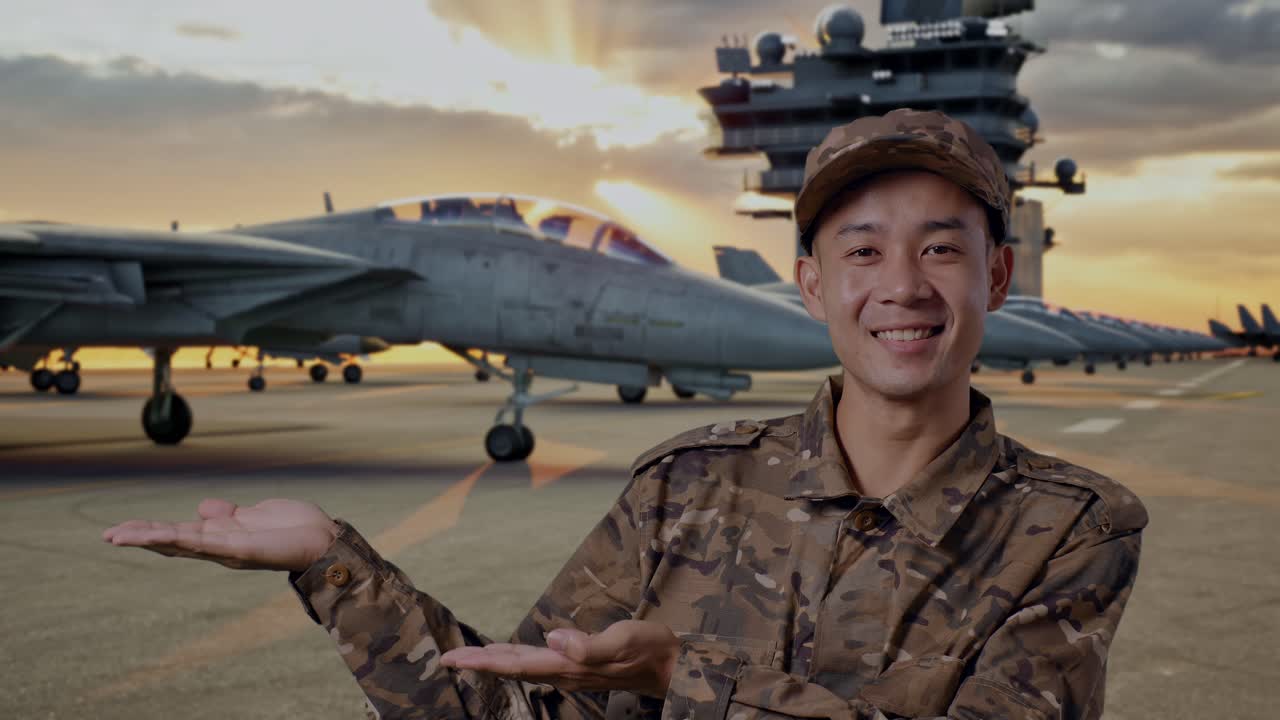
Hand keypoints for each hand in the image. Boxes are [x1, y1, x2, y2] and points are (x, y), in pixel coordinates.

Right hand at [101, 498, 340, 571]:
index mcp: (221, 535)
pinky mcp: (237, 548)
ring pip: (178, 542)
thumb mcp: (254, 514)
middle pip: (171, 540)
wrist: (323, 539)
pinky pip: (201, 542)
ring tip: (116, 536)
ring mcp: (226, 548)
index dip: (151, 531)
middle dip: (140, 537)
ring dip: (147, 538)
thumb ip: (227, 514)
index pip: (178, 533)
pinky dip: (175, 539)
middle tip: (107, 535)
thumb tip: (202, 508)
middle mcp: (219, 545)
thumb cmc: (294, 527)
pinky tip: (154, 536)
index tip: (122, 529)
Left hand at [440, 620, 679, 698]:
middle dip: (479, 663)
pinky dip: (517, 658)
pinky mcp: (578, 665)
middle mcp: (563, 671)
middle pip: (512, 667)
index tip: (452, 659)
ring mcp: (570, 671)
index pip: (515, 664)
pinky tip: (513, 654)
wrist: (671, 665)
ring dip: (496, 661)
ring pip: (523, 666)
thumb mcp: (622, 640)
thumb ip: (588, 644)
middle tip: (447, 659)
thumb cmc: (649, 648)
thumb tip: (553, 638)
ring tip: (472, 656)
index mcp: (567, 665)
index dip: (481, 662)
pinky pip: (538, 664)